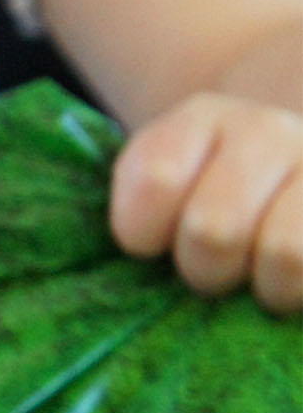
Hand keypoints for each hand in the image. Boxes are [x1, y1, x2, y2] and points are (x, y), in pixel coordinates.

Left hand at [109, 90, 302, 309]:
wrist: (284, 172)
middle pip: (215, 229)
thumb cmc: (206, 197)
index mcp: (202, 119)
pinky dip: (302, 293)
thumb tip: (128, 267)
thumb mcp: (163, 186)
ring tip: (263, 283)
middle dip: (204, 270)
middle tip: (210, 274)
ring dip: (267, 288)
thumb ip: (141, 215)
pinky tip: (297, 285)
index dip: (142, 231)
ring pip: (285, 254)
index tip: (148, 244)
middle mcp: (269, 131)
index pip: (156, 179)